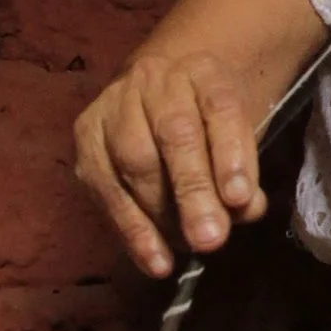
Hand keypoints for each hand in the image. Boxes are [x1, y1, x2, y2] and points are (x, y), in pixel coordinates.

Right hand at [73, 49, 269, 278]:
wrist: (159, 92)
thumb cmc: (207, 124)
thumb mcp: (237, 136)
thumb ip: (244, 172)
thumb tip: (243, 210)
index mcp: (202, 71)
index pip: (220, 107)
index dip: (231, 153)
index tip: (241, 199)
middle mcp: (154, 79)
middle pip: (174, 135)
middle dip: (193, 191)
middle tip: (210, 239)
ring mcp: (113, 105)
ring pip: (134, 161)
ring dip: (162, 215)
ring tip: (187, 248)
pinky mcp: (86, 137)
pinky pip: (105, 188)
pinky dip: (132, 230)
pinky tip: (154, 260)